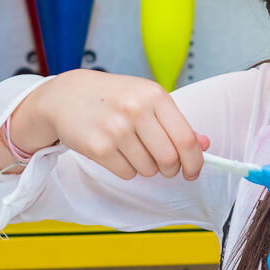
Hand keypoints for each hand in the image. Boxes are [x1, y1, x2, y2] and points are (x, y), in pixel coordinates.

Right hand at [18, 69, 209, 179]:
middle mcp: (136, 111)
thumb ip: (175, 122)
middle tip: (164, 166)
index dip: (195, 161)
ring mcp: (116, 130)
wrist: (65, 96)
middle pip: (169, 159)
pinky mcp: (99, 148)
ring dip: (145, 167)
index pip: (186, 139)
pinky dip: (126, 169)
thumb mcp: (145, 98)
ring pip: (148, 170)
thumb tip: (204, 144)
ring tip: (131, 149)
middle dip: (170, 169)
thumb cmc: (110, 97)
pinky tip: (115, 151)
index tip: (193, 171)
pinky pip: (127, 173)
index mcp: (154, 95)